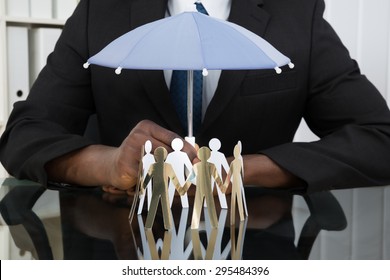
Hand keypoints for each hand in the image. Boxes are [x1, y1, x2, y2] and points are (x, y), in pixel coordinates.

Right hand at [46, 120, 196, 191]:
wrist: (112, 166)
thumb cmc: (139, 156)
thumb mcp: (155, 146)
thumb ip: (172, 148)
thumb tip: (197, 152)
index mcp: (147, 127)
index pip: (173, 138)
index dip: (188, 149)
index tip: (199, 160)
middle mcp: (139, 135)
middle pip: (168, 150)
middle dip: (183, 163)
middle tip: (195, 173)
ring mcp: (131, 149)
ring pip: (160, 164)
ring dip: (174, 174)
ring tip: (185, 181)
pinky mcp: (127, 165)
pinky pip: (148, 175)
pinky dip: (159, 181)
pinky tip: (168, 186)